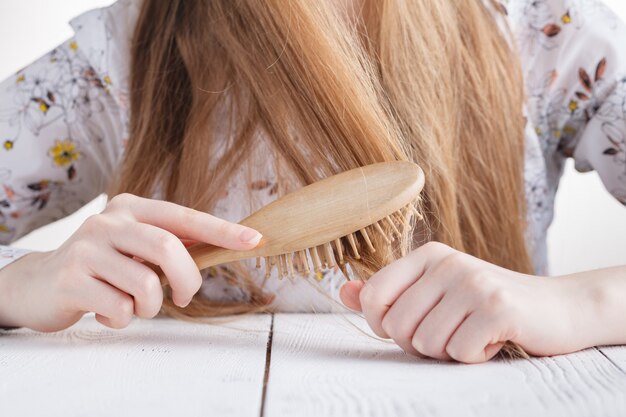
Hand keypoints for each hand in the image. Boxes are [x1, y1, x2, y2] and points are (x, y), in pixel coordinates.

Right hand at [0, 193, 261, 331]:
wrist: (39, 284)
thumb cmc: (103, 266)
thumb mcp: (135, 247)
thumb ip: (171, 245)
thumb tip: (227, 246)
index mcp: (131, 207)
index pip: (184, 217)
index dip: (221, 231)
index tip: (255, 240)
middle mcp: (108, 221)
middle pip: (167, 248)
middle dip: (187, 280)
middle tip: (184, 296)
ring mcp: (86, 248)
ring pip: (145, 285)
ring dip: (150, 307)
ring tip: (134, 306)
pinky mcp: (70, 279)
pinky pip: (119, 309)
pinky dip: (123, 320)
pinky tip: (107, 312)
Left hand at [340, 242, 586, 362]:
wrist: (556, 308)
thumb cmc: (486, 305)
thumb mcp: (436, 292)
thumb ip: (389, 293)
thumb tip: (344, 292)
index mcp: (428, 255)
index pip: (375, 297)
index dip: (383, 324)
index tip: (411, 326)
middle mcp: (448, 263)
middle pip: (396, 326)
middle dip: (419, 343)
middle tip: (450, 332)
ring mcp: (473, 283)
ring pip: (426, 342)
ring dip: (448, 351)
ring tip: (472, 333)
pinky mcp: (497, 307)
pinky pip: (459, 352)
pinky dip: (474, 357)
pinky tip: (492, 340)